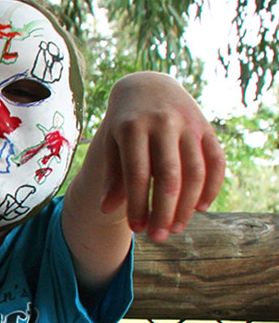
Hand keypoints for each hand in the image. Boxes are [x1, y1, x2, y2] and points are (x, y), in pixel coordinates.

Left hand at [95, 71, 224, 241]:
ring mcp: (188, 124)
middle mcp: (162, 124)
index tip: (136, 229)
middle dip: (165, 211)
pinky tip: (201, 207)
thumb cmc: (123, 123)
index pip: (137, 174)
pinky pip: (216, 160)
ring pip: (195, 170)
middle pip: (168, 176)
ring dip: (188, 204)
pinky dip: (212, 186)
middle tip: (159, 237)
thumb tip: (105, 209)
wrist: (146, 85)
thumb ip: (111, 174)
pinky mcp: (206, 127)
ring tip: (177, 227)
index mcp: (132, 128)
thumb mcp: (111, 143)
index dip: (138, 204)